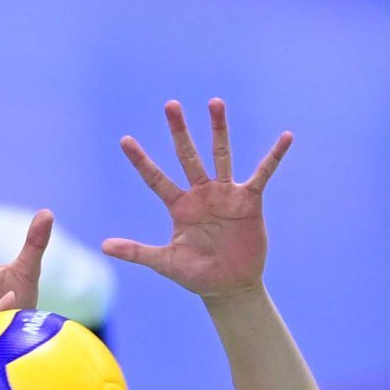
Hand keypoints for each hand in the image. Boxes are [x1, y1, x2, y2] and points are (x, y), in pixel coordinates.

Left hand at [103, 100, 291, 300]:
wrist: (229, 287)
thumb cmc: (197, 275)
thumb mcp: (166, 263)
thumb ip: (137, 252)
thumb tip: (104, 246)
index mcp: (180, 206)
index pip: (156, 179)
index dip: (141, 161)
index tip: (125, 140)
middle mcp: (201, 194)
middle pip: (188, 156)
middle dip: (179, 132)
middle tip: (171, 105)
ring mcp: (225, 194)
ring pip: (221, 155)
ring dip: (218, 130)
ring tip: (214, 102)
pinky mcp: (249, 200)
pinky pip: (263, 173)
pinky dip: (274, 156)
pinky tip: (285, 138)